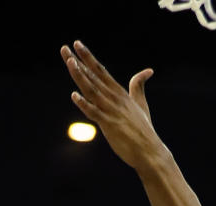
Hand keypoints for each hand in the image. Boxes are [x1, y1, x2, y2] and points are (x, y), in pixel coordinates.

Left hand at [60, 40, 163, 169]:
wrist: (150, 152)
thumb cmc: (144, 130)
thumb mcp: (141, 104)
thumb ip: (139, 86)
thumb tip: (148, 70)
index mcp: (120, 93)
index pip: (101, 71)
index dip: (88, 57)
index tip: (77, 44)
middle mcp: (115, 99)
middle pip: (94, 77)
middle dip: (79, 62)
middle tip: (65, 48)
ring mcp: (112, 111)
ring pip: (92, 90)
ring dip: (80, 76)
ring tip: (70, 62)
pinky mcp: (110, 125)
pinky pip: (94, 113)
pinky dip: (85, 104)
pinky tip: (74, 95)